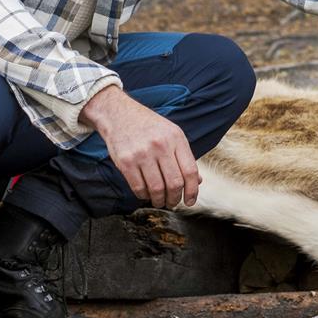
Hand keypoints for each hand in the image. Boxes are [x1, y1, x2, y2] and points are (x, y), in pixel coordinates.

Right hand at [79, 85, 198, 208]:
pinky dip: (143, 196)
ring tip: (159, 201)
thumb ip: (184, 157)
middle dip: (175, 199)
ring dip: (159, 200)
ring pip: (156, 189)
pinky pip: (138, 187)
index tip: (190, 201)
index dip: (192, 190)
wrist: (119, 114)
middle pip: (174, 183)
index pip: (190, 171)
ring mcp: (142, 154)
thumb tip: (198, 181)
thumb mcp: (172, 134)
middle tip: (173, 203)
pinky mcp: (125, 161)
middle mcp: (160, 146)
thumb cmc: (149, 126)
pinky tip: (145, 194)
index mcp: (176, 139)